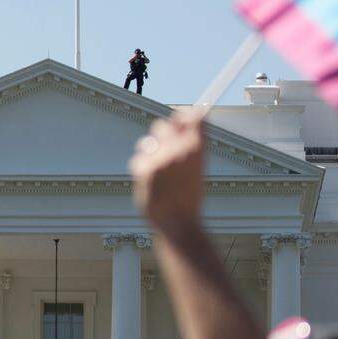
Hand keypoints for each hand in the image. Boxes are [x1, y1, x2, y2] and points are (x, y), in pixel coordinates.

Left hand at [128, 110, 205, 235]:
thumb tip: (188, 119)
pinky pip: (138, 159)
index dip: (184, 116)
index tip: (181, 121)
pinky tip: (151, 182)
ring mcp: (160, 158)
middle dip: (162, 134)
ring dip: (150, 152)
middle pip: (163, 125)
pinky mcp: (144, 169)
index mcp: (198, 148)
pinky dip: (142, 168)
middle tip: (164, 147)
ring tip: (158, 170)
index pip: (191, 116)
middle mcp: (179, 149)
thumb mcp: (199, 168)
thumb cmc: (189, 197)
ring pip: (147, 142)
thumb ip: (193, 144)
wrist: (178, 222)